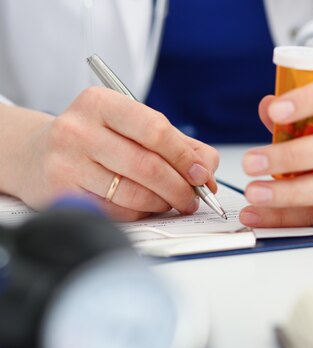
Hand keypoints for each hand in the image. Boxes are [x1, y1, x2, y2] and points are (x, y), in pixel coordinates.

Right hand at [0, 87, 218, 220]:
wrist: (37, 153)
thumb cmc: (95, 138)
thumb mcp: (131, 126)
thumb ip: (176, 143)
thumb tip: (208, 169)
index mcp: (101, 103)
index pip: (156, 130)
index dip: (186, 156)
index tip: (203, 174)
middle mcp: (79, 129)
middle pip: (148, 165)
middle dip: (180, 187)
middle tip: (194, 197)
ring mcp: (67, 161)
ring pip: (134, 193)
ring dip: (163, 203)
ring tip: (173, 202)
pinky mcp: (62, 192)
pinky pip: (117, 211)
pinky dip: (141, 213)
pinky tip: (146, 206)